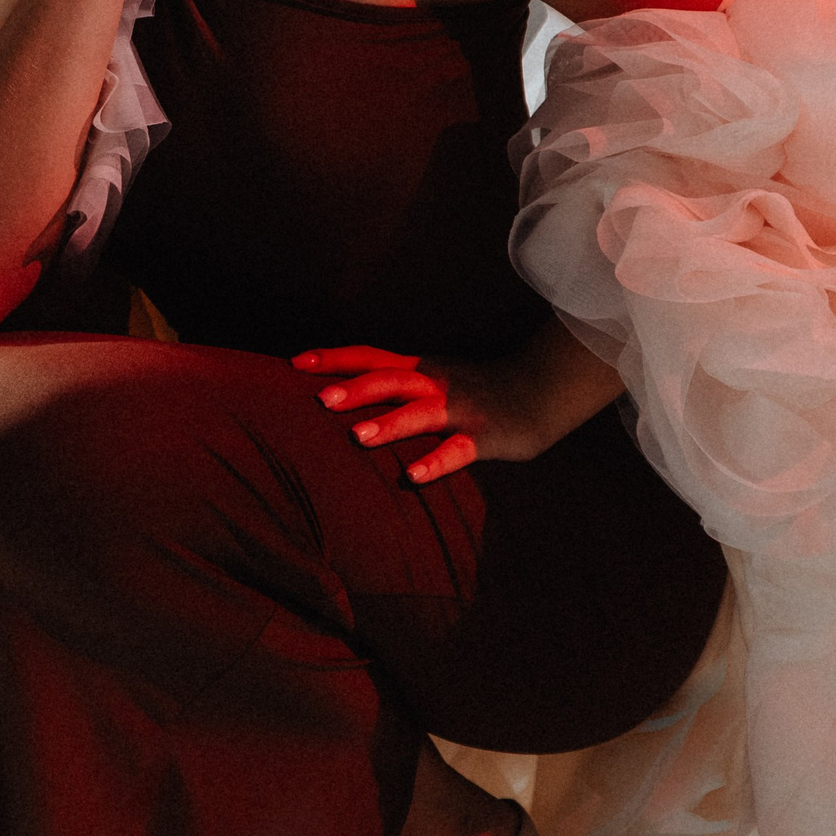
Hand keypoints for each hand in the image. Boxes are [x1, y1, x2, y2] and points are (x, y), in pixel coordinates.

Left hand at [293, 344, 551, 483]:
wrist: (540, 391)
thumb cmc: (476, 390)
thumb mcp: (433, 379)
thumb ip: (396, 385)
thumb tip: (342, 397)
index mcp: (420, 369)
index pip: (370, 357)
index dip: (334, 358)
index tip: (295, 362)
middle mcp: (436, 383)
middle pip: (390, 380)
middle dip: (355, 388)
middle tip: (320, 399)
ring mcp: (461, 408)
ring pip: (421, 412)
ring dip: (390, 423)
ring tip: (358, 436)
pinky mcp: (485, 436)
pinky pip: (458, 450)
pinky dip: (436, 462)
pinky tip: (414, 477)